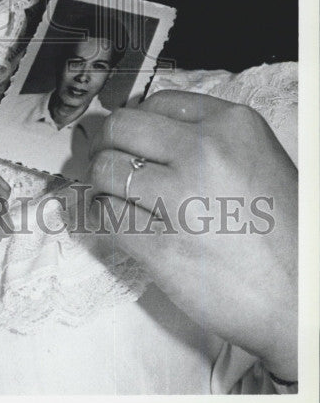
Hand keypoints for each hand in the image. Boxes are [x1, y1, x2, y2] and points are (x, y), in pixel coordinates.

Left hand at [88, 91, 296, 379]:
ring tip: (115, 195)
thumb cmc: (284, 235)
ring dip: (103, 183)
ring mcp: (179, 198)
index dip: (139, 121)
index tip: (134, 138)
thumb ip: (209, 139)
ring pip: (105, 169)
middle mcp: (203, 152)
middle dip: (110, 145)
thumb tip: (147, 131)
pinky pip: (105, 215)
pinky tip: (117, 221)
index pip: (158, 101)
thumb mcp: (258, 161)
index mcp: (232, 124)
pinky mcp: (159, 244)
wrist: (303, 301)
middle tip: (112, 162)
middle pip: (121, 128)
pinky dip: (102, 217)